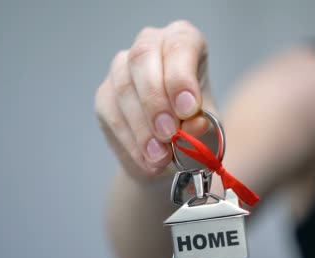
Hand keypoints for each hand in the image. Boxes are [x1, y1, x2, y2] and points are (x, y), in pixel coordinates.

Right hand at [95, 20, 212, 179]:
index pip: (180, 45)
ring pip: (124, 87)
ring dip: (143, 127)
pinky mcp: (105, 95)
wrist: (170, 155)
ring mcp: (122, 68)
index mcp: (184, 41)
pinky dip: (132, 141)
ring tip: (161, 157)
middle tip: (169, 135)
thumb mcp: (209, 128)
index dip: (181, 77)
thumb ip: (205, 125)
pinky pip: (113, 114)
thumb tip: (195, 123)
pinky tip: (148, 159)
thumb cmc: (195, 130)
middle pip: (142, 58)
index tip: (188, 110)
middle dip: (155, 100)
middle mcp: (151, 45)